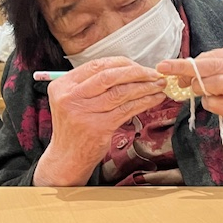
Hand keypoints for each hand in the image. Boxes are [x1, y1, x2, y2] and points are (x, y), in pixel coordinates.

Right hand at [34, 57, 166, 185]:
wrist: (67, 158)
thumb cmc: (75, 127)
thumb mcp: (72, 100)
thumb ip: (91, 83)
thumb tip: (127, 69)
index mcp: (63, 85)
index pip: (97, 65)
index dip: (122, 64)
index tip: (139, 66)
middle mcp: (71, 97)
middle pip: (110, 76)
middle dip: (137, 72)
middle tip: (154, 73)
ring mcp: (84, 113)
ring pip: (121, 92)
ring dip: (145, 87)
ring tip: (159, 85)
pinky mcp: (99, 127)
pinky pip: (127, 109)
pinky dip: (144, 102)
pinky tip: (154, 99)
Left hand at [156, 45, 222, 168]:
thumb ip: (207, 69)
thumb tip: (179, 74)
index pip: (207, 56)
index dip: (186, 64)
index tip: (168, 66)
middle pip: (205, 66)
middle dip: (181, 68)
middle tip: (163, 67)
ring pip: (207, 84)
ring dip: (201, 91)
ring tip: (211, 95)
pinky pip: (212, 103)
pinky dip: (210, 105)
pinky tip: (222, 106)